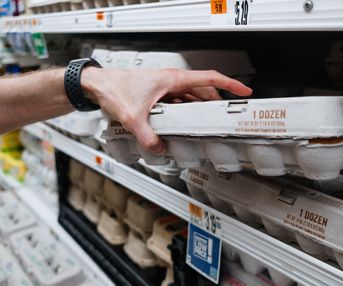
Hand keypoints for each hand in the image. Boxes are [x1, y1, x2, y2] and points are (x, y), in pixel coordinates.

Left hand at [82, 68, 251, 154]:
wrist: (98, 84)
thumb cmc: (114, 89)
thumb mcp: (133, 117)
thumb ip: (149, 137)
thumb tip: (161, 149)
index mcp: (172, 80)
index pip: (209, 78)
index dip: (230, 84)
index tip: (244, 91)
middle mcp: (171, 81)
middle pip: (203, 90)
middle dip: (217, 102)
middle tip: (227, 115)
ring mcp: (165, 87)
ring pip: (190, 97)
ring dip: (200, 108)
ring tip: (208, 123)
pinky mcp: (157, 94)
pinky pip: (178, 103)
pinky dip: (184, 112)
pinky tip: (182, 124)